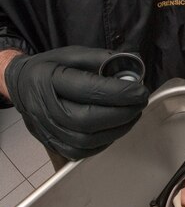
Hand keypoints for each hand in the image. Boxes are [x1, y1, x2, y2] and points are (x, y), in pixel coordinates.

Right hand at [4, 47, 148, 159]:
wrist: (22, 86)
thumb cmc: (50, 68)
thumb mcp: (73, 54)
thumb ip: (102, 59)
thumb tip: (132, 66)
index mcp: (48, 79)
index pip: (88, 90)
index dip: (119, 92)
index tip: (140, 90)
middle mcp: (45, 107)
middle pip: (87, 119)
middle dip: (122, 113)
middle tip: (140, 103)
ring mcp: (47, 129)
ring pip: (87, 140)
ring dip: (118, 129)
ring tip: (133, 115)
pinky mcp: (53, 144)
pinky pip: (83, 152)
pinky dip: (105, 142)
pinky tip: (116, 128)